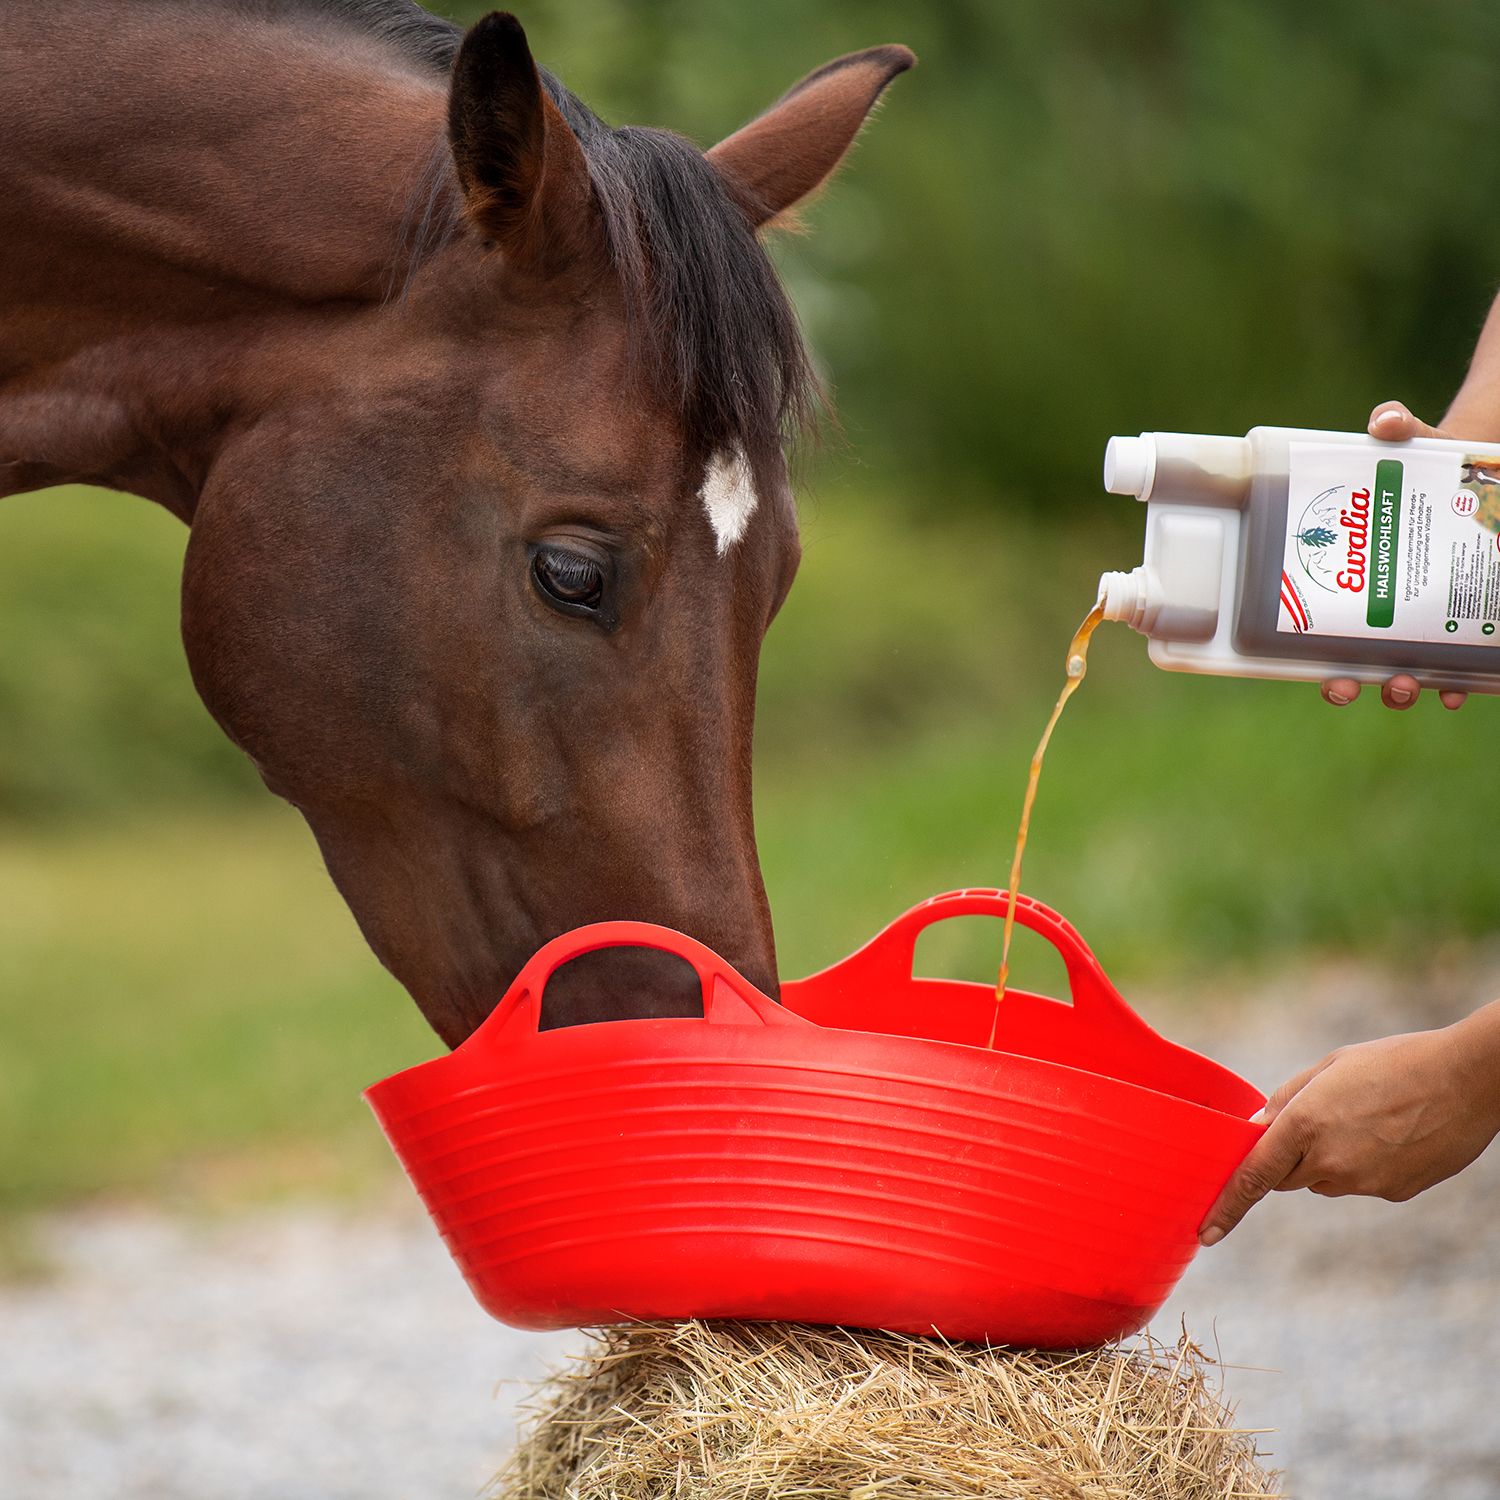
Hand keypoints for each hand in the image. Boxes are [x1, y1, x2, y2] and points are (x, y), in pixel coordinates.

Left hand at [1200, 1008, 1499, 1244]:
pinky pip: (1360, 1184)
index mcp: (1305, 1124)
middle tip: (1317, 1121)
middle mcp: (1331, 1162)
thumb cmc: (1393, 1063)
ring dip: (1326, 1160)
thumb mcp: (1328, 1067)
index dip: (1226, 1207)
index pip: (1253, 1177)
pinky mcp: (1394, 1193)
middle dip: (1287, 1158)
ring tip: (1363, 1119)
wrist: (1467, 1081)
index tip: (1206, 1233)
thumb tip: (1256, 1128)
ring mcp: (1365, 1183)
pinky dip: (1363, 1165)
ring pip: (1323, 1181)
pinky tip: (1389, 1135)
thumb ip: (1285, 1100)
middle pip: (1285, 1178)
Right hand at [1321, 400, 1467, 710]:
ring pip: (1411, 672)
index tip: (1330, 679)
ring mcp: (1426, 620)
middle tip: (1365, 685)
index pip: (1325, 637)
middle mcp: (1385, 611)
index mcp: (1357, 580)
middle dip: (1361, 685)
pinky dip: (1462, 679)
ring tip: (1410, 684)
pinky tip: (1465, 686)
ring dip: (1407, 689)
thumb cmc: (1433, 465)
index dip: (1327, 668)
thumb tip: (1385, 420)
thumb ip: (1402, 429)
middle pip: (1363, 666)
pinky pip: (1460, 662)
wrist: (1483, 468)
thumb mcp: (1417, 445)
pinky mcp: (1465, 618)